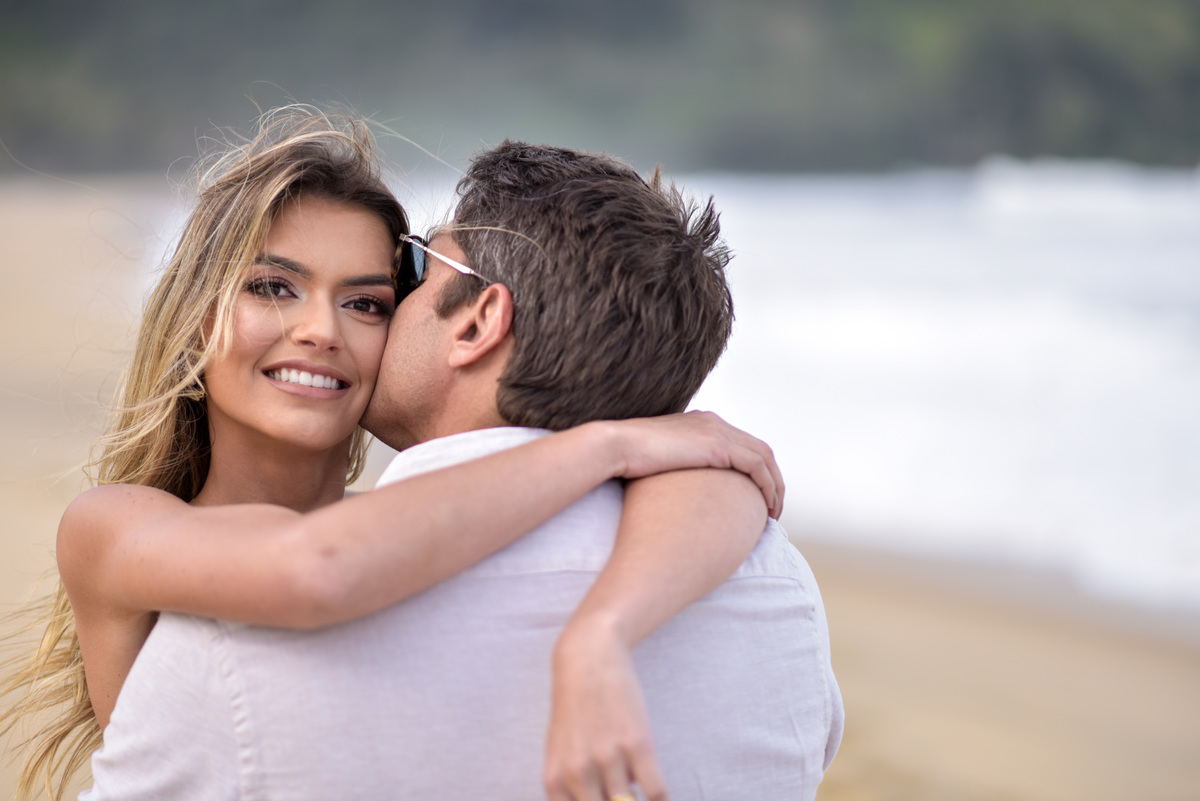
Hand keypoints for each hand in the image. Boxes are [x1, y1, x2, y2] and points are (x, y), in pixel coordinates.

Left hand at [544, 618, 667, 800]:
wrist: (588, 658)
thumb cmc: (575, 708)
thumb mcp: (560, 752)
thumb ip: (570, 788)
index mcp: (554, 781)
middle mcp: (577, 773)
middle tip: (623, 797)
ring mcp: (607, 758)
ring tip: (638, 787)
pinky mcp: (637, 744)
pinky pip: (656, 792)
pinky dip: (662, 800)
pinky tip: (661, 795)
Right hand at [600, 411, 783, 518]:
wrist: (614, 446)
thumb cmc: (625, 460)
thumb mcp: (655, 460)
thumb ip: (672, 467)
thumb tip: (674, 493)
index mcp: (700, 423)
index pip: (741, 444)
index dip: (754, 471)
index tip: (755, 497)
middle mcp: (713, 423)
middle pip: (759, 449)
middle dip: (771, 479)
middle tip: (772, 508)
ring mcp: (717, 431)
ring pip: (764, 458)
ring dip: (774, 486)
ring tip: (773, 514)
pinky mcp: (718, 446)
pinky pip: (757, 466)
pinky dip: (767, 487)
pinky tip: (766, 508)